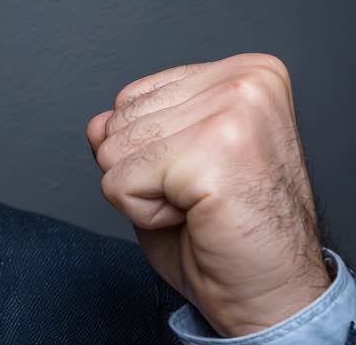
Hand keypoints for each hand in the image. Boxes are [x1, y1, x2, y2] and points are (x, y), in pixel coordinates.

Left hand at [86, 52, 330, 336]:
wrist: (271, 294)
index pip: (133, 96)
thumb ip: (134, 132)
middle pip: (119, 120)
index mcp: (244, 74)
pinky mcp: (212, 153)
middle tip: (199, 197)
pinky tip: (195, 218)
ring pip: (114, 151)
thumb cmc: (230, 235)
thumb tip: (96, 125)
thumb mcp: (172, 165)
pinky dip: (145, 214)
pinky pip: (120, 183)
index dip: (149, 151)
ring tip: (198, 206)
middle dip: (144, 172)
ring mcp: (232, 112)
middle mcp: (245, 83)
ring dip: (145, 193)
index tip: (202, 176)